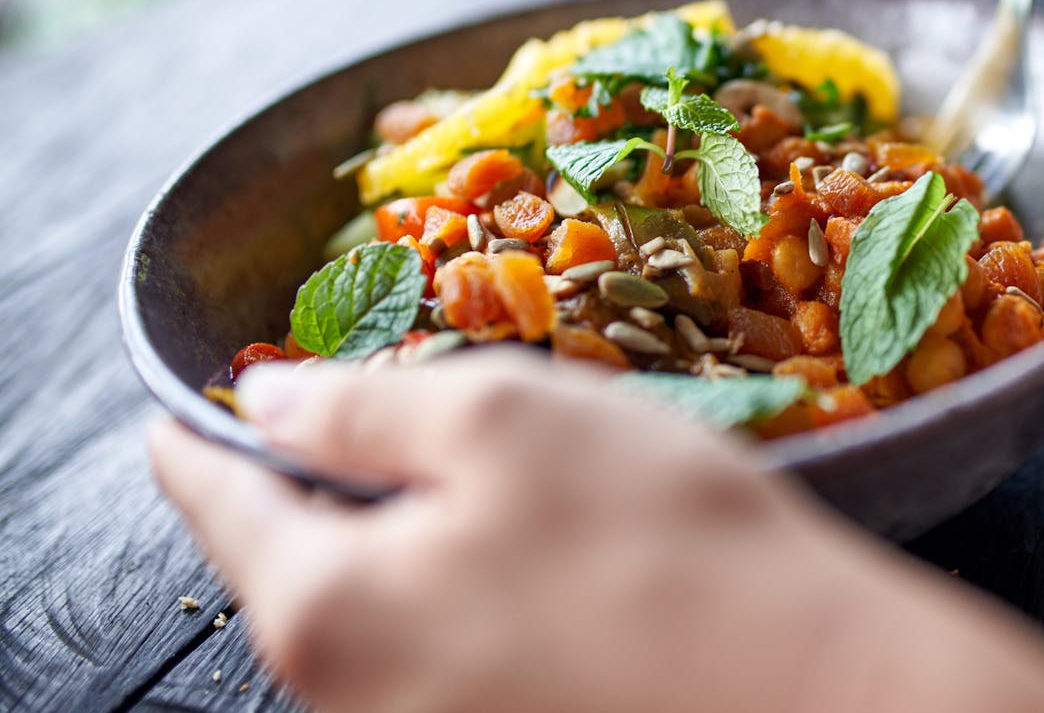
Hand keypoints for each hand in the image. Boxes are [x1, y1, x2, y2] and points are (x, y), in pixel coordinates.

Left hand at [149, 350, 1043, 712]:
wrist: (819, 692)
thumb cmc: (663, 543)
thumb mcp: (506, 420)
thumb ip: (361, 406)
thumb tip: (265, 398)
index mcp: (323, 609)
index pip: (212, 498)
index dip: (203, 422)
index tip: (195, 389)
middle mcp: (351, 697)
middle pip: (297, 557)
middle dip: (332, 474)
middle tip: (400, 406)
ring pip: (382, 601)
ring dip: (420, 528)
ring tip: (510, 473)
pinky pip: (449, 645)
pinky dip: (475, 583)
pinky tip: (560, 550)